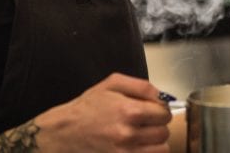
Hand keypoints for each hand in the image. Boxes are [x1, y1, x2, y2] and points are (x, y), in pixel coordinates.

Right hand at [35, 73, 171, 151]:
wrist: (65, 132)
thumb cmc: (88, 106)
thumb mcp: (112, 84)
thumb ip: (142, 86)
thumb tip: (162, 96)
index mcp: (130, 111)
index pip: (165, 113)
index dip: (161, 110)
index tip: (153, 110)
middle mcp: (129, 134)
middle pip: (164, 133)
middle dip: (158, 126)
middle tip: (147, 123)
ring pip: (161, 150)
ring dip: (156, 142)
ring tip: (144, 136)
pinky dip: (147, 152)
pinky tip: (138, 146)